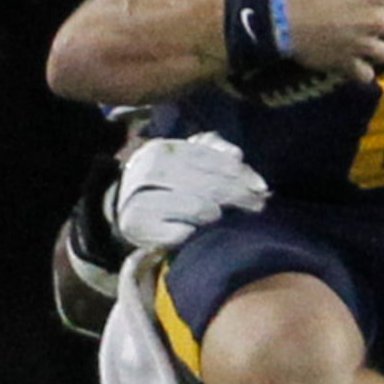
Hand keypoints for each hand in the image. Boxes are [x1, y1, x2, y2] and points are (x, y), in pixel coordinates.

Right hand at [113, 133, 268, 249]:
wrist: (121, 211)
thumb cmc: (164, 185)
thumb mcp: (185, 162)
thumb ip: (214, 152)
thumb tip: (237, 155)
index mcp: (162, 149)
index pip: (209, 158)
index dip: (238, 172)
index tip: (262, 186)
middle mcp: (148, 171)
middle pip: (207, 183)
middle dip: (238, 194)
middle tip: (258, 205)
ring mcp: (140, 199)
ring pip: (198, 207)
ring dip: (217, 214)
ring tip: (223, 217)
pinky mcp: (139, 227)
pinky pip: (181, 233)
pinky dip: (194, 234)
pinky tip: (197, 233)